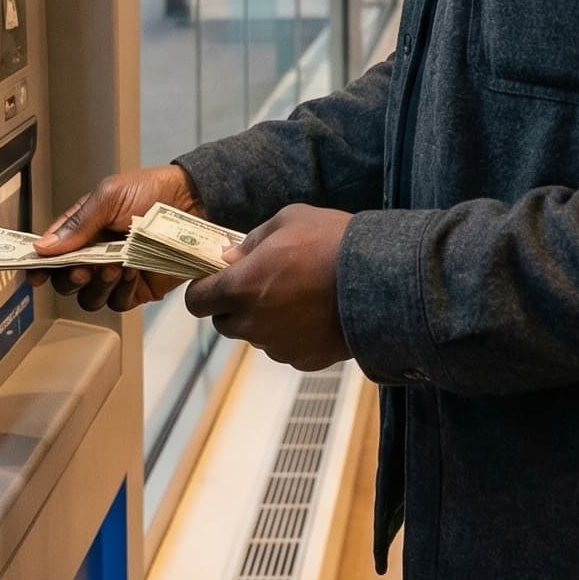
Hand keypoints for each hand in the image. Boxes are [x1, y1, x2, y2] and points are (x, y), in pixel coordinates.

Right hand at [37, 163, 203, 312]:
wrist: (194, 201)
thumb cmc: (152, 191)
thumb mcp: (109, 196)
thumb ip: (78, 223)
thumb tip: (44, 247)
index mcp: (84, 230)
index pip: (53, 254)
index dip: (41, 266)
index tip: (35, 275)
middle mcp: (96, 255)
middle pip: (66, 281)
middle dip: (69, 279)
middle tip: (82, 269)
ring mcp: (116, 274)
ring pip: (89, 298)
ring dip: (97, 286)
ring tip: (114, 267)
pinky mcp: (138, 289)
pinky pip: (118, 303)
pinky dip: (120, 292)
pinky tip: (132, 273)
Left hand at [184, 204, 350, 370]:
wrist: (382, 279)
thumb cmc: (331, 241)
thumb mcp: (288, 219)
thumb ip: (250, 241)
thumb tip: (229, 258)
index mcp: (240, 287)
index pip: (197, 302)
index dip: (203, 290)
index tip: (216, 279)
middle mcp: (252, 323)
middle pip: (224, 323)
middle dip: (234, 306)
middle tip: (261, 285)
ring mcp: (278, 346)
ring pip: (256, 336)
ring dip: (264, 320)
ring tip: (297, 297)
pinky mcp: (304, 360)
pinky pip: (286, 348)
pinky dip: (293, 335)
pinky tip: (316, 314)